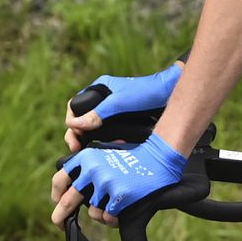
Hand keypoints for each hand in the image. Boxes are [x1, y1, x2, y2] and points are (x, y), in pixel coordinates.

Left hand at [53, 133, 186, 224]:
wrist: (158, 158)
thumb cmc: (133, 158)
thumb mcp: (104, 156)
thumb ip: (86, 169)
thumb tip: (72, 192)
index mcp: (86, 158)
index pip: (60, 179)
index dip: (56, 195)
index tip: (57, 203)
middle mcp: (92, 170)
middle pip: (67, 201)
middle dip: (60, 217)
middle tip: (60, 225)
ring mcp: (105, 183)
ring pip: (92, 212)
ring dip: (100, 215)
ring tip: (111, 211)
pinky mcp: (119, 195)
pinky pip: (108, 217)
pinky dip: (113, 220)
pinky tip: (120, 215)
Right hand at [66, 60, 182, 152]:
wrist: (169, 92)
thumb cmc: (146, 92)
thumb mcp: (119, 103)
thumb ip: (98, 114)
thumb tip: (75, 125)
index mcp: (99, 89)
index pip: (75, 106)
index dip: (72, 121)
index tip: (75, 135)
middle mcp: (104, 99)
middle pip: (82, 118)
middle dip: (77, 134)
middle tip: (76, 148)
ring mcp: (113, 110)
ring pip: (94, 126)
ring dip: (90, 138)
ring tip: (88, 151)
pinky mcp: (123, 119)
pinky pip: (108, 130)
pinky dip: (105, 139)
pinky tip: (107, 146)